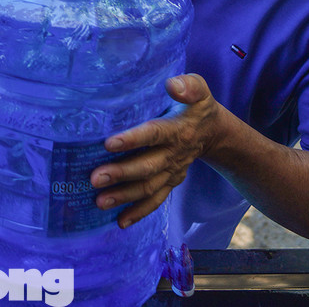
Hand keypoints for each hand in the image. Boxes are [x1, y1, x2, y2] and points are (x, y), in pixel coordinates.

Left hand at [89, 74, 222, 227]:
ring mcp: (172, 171)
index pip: (153, 134)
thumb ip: (189, 85)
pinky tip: (120, 222)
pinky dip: (139, 212)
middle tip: (95, 179)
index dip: (133, 140)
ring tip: (99, 201)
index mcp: (177, 129)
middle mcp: (174, 154)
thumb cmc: (197, 106)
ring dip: (124, 196)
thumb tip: (172, 86)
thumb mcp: (200, 90)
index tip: (109, 143)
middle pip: (147, 167)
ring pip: (148, 187)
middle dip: (121, 174)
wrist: (213, 132)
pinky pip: (155, 200)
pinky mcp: (170, 182)